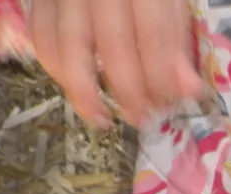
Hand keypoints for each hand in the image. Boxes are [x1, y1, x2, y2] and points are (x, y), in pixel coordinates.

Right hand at [30, 0, 204, 127]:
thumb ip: (177, 40)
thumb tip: (189, 91)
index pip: (153, 37)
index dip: (161, 79)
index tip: (167, 105)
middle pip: (113, 46)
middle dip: (129, 92)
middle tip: (141, 120)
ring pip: (67, 46)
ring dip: (84, 92)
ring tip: (102, 120)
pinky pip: (41, 36)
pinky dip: (56, 68)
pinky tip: (77, 89)